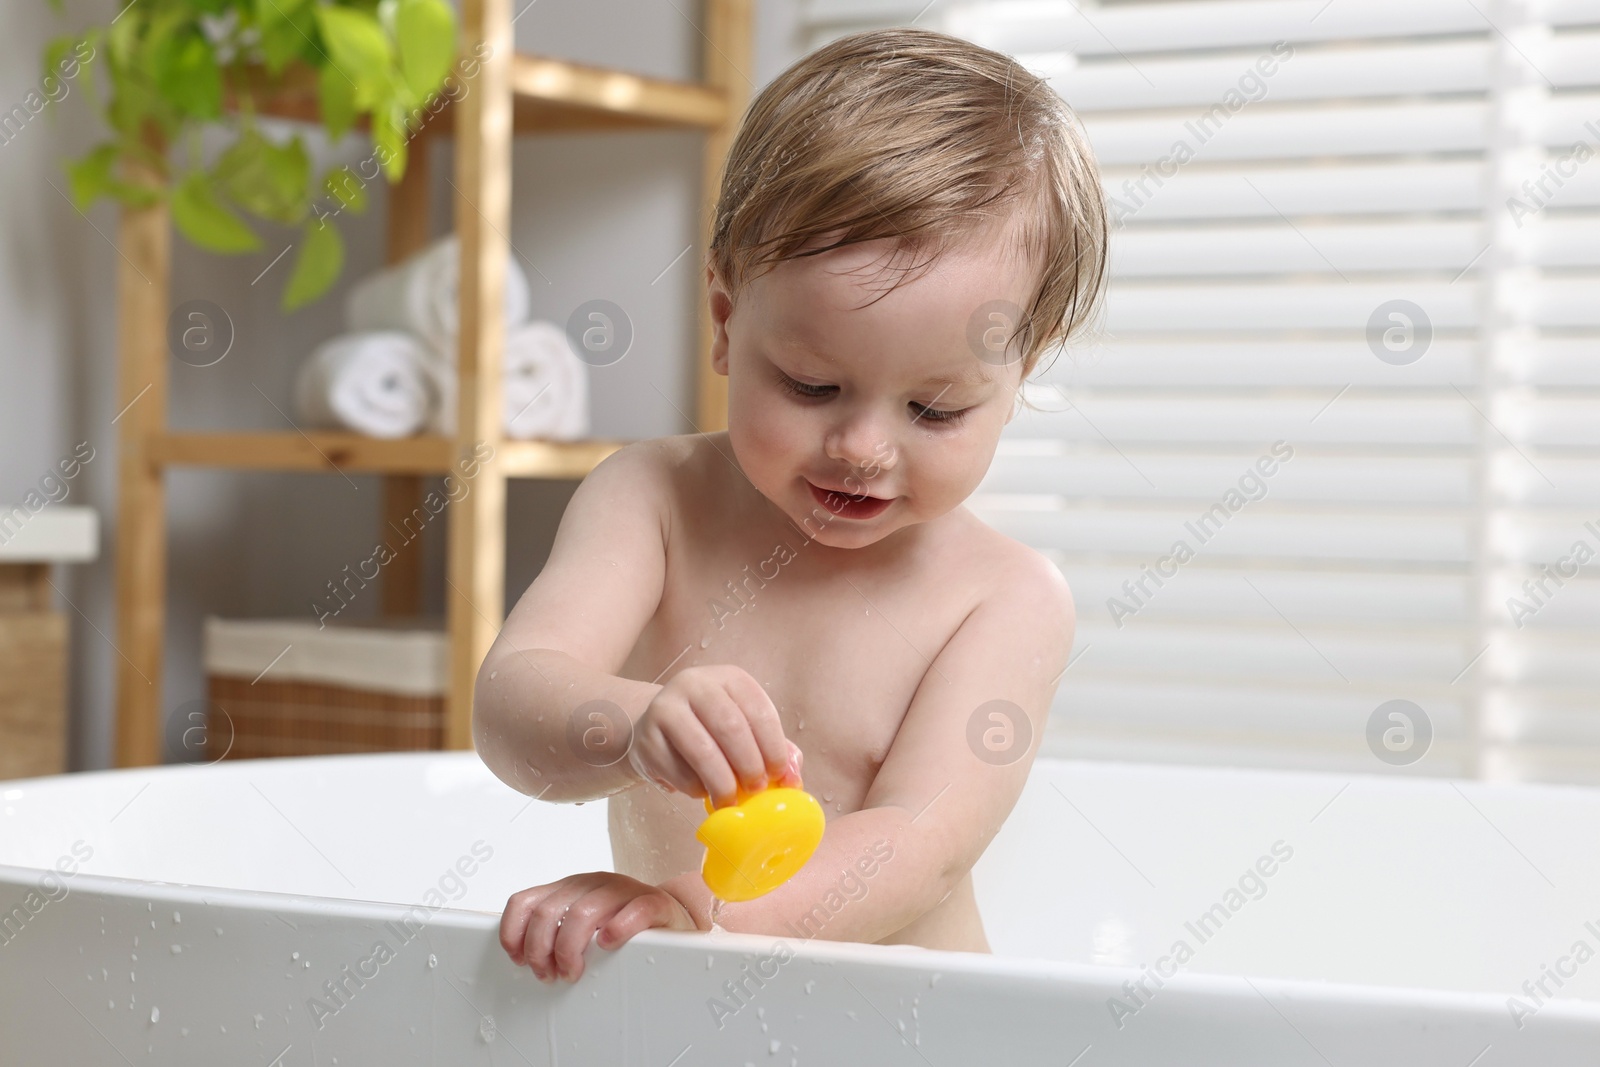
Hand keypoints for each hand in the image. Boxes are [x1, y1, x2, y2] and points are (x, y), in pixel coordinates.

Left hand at [500, 871, 698, 982]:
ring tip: (574, 971)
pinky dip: (617, 929)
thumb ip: (554, 932)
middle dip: (540, 951)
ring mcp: (623, 890)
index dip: (513, 933)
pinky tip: (609, 945)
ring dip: (569, 950)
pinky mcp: (653, 902)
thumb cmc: (622, 927)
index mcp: (569, 888)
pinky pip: (633, 910)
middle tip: (549, 974)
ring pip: (582, 913)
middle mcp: (591, 884)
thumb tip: (523, 959)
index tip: (519, 960)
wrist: (672, 919)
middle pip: (548, 913)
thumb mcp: (581, 924)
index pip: (525, 901)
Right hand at [628, 664, 802, 806]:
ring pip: (703, 752)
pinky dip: (696, 789)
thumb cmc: (711, 730)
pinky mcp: (647, 738)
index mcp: (728, 678)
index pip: (759, 710)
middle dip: (750, 766)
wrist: (655, 727)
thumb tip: (792, 779)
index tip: (779, 775)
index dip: (774, 748)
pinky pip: (678, 772)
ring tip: (731, 800)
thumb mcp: (745, 728)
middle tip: (756, 790)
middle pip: (731, 728)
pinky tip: (702, 790)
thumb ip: (774, 749)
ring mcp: (666, 708)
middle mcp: (695, 684)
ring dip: (723, 784)